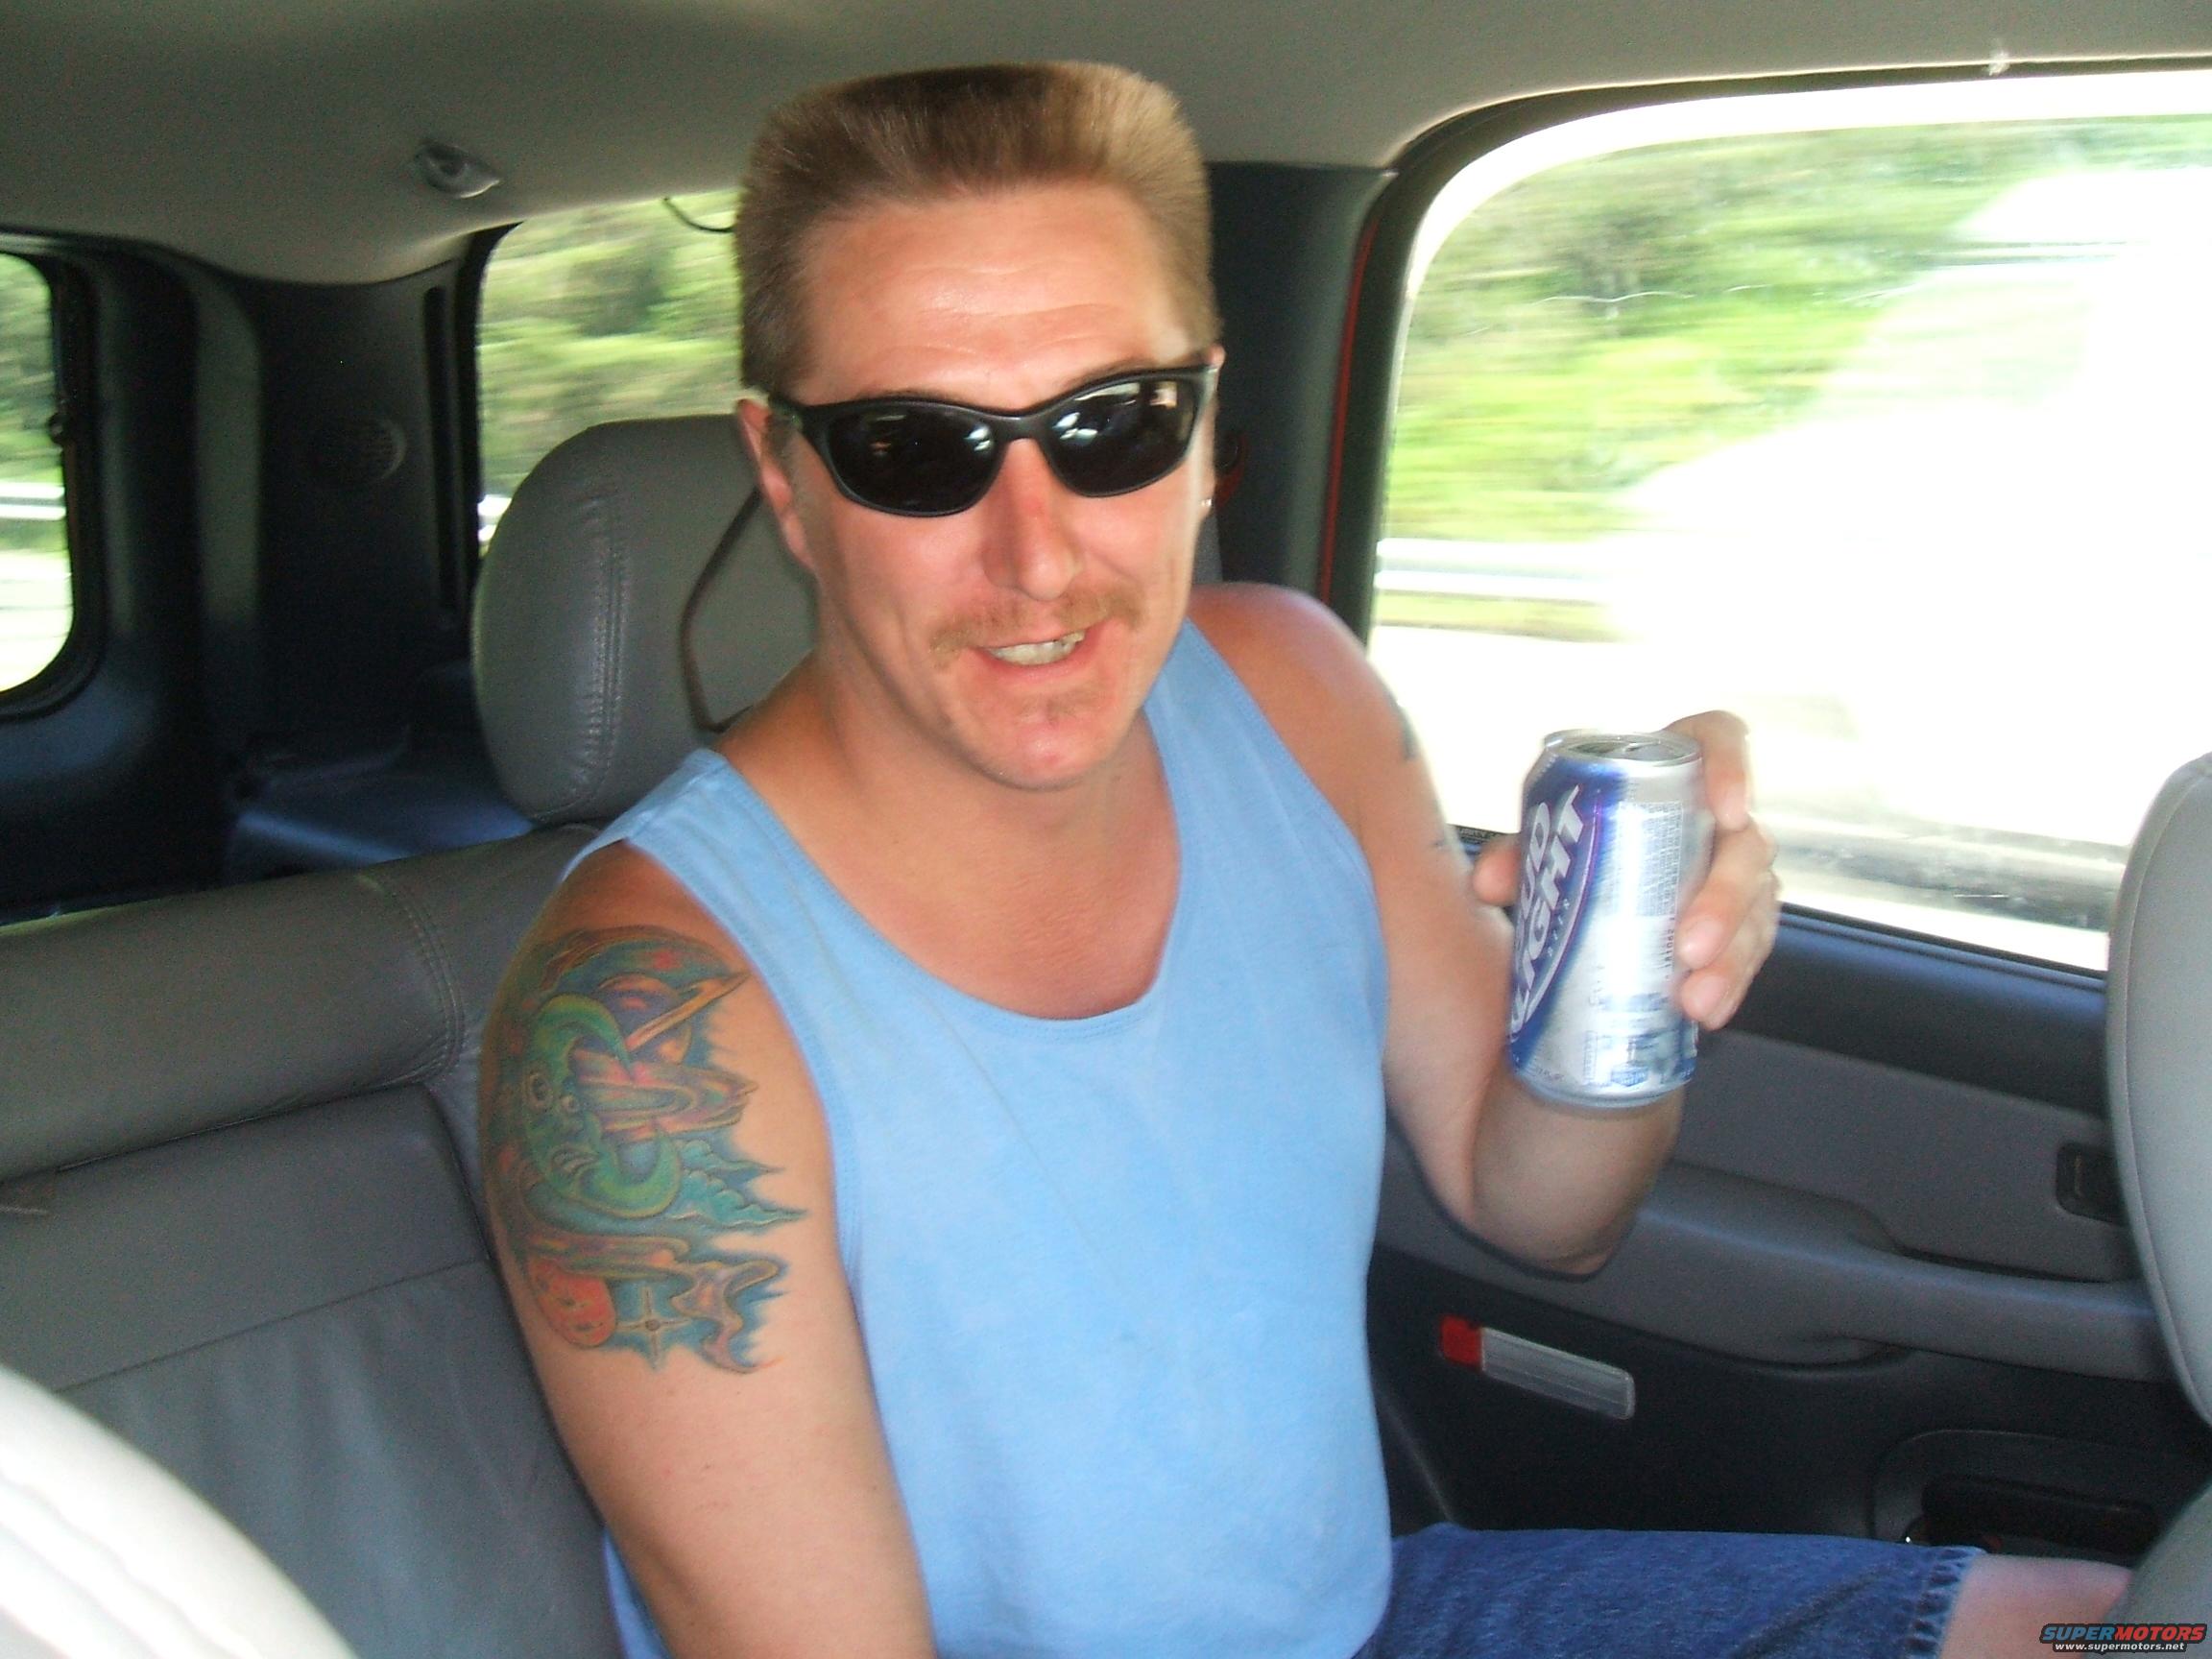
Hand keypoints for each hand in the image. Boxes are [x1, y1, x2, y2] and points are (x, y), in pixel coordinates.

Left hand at [1469, 711, 1779, 1029]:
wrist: (1584, 887)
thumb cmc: (1573, 843)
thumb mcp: (1543, 840)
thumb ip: (1517, 853)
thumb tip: (1491, 883)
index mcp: (1673, 772)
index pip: (1718, 739)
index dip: (1732, 766)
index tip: (1727, 810)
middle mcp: (1714, 819)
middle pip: (1745, 845)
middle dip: (1725, 900)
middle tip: (1689, 947)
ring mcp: (1733, 872)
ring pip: (1756, 907)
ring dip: (1731, 958)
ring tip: (1694, 999)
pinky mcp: (1737, 922)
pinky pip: (1748, 950)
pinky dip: (1729, 983)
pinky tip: (1705, 1012)